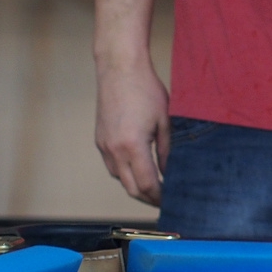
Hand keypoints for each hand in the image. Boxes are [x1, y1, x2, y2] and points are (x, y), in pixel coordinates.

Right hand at [95, 60, 170, 204]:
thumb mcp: (165, 122)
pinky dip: (125, 172)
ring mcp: (104, 146)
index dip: (159, 197)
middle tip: (164, 200)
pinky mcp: (100, 140)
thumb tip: (170, 173)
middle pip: (130, 187)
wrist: (119, 70)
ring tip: (154, 185)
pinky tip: (139, 167)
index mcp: (132, 146)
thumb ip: (168, 150)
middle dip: (148, 197)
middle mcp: (114, 150)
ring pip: (119, 178)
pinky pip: (112, 165)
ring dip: (136, 185)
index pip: (146, 184)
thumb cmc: (146, 91)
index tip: (171, 201)